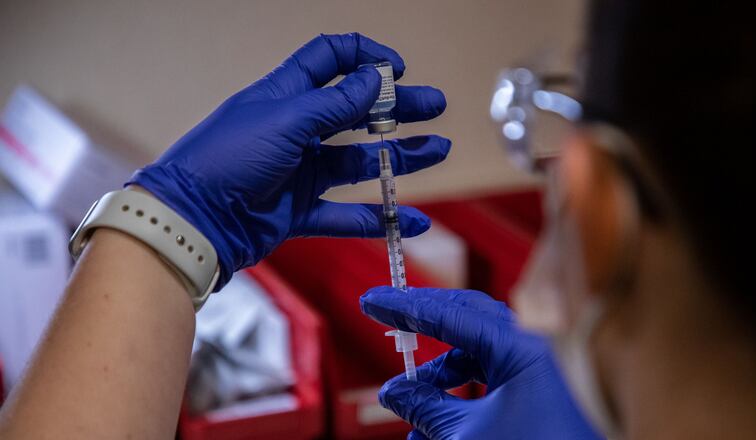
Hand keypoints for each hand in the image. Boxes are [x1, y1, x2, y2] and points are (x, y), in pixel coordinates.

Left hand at [128, 33, 449, 288]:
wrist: (192, 220)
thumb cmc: (229, 157)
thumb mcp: (285, 120)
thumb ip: (334, 103)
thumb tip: (376, 77)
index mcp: (286, 94)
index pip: (330, 59)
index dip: (366, 57)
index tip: (398, 70)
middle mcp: (296, 129)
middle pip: (356, 111)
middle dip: (397, 108)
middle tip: (436, 106)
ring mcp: (299, 171)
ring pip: (359, 161)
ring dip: (399, 157)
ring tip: (438, 150)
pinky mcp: (299, 210)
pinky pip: (347, 214)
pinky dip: (379, 218)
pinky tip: (411, 220)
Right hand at [360, 287, 601, 439]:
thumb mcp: (466, 435)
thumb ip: (426, 407)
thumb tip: (394, 391)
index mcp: (518, 349)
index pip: (449, 315)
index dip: (405, 307)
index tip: (372, 300)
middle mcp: (527, 351)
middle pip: (464, 319)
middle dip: (424, 321)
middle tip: (388, 316)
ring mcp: (530, 371)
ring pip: (473, 356)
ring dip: (437, 375)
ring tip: (407, 401)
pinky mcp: (530, 395)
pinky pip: (485, 380)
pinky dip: (456, 395)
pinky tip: (432, 425)